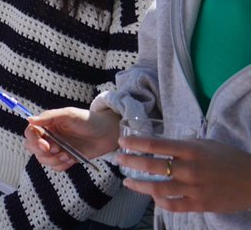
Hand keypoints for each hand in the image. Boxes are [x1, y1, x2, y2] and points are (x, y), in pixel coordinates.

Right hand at [25, 107, 119, 169]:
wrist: (107, 133)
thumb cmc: (88, 120)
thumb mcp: (68, 114)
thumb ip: (48, 117)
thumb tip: (29, 119)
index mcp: (47, 125)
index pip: (30, 133)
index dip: (34, 141)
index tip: (45, 146)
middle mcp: (49, 137)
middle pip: (32, 148)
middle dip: (43, 152)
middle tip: (58, 150)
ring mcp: (56, 149)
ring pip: (43, 159)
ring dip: (53, 160)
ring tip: (67, 155)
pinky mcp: (65, 158)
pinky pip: (55, 167)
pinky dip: (61, 166)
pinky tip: (71, 160)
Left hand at [116, 137, 250, 212]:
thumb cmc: (230, 159)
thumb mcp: (206, 144)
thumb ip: (183, 145)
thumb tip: (159, 144)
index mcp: (192, 150)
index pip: (156, 144)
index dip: (136, 143)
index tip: (122, 142)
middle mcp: (190, 169)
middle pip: (152, 166)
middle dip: (130, 162)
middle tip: (118, 160)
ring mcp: (194, 189)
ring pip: (158, 188)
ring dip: (139, 185)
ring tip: (127, 182)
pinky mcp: (200, 205)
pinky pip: (173, 205)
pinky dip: (159, 201)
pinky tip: (152, 196)